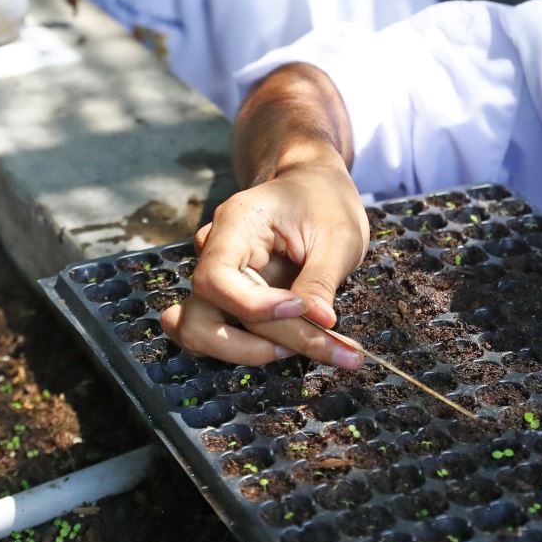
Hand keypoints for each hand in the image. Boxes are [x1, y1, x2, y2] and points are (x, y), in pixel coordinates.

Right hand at [161, 144, 368, 368]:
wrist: (316, 189)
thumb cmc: (326, 202)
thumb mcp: (338, 235)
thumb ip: (321, 279)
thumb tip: (319, 324)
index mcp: (235, 223)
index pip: (216, 278)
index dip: (253, 306)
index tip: (304, 310)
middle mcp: (214, 252)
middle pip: (208, 314)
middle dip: (266, 341)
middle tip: (331, 345)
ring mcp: (217, 279)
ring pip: (202, 333)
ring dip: (253, 353)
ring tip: (316, 347)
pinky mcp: (227, 300)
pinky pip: (220, 335)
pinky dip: (253, 350)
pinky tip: (296, 347)